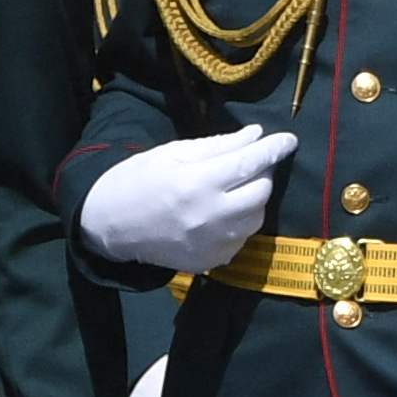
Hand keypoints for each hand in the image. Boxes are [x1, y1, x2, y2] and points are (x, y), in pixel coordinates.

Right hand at [81, 128, 295, 275]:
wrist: (107, 225)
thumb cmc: (137, 180)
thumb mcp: (172, 153)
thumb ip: (219, 146)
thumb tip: (256, 135)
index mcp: (196, 183)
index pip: (250, 163)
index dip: (274, 148)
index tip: (289, 139)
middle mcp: (208, 216)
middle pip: (262, 191)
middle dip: (263, 173)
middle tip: (251, 164)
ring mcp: (210, 243)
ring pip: (256, 217)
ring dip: (253, 199)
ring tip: (233, 189)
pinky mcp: (209, 261)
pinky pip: (242, 239)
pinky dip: (240, 223)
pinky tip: (222, 213)